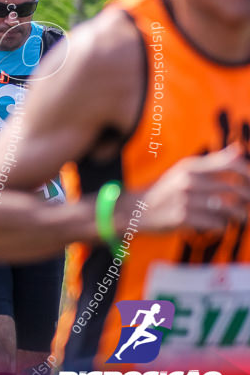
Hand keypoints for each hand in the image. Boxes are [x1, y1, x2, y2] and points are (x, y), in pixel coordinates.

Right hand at [125, 144, 249, 233]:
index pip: (232, 164)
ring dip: (240, 215)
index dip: (249, 173)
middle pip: (235, 188)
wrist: (135, 209)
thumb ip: (214, 162)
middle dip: (249, 199)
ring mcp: (185, 199)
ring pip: (229, 208)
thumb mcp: (185, 171)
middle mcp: (188, 181)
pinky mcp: (183, 218)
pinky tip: (219, 225)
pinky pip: (218, 223)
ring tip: (240, 217)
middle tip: (248, 205)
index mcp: (191, 167)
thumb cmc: (166, 191)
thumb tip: (240, 148)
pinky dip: (223, 226)